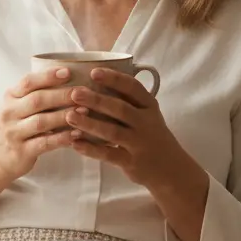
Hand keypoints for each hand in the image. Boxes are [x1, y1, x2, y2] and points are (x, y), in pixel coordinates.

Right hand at [0, 66, 79, 185]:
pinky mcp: (21, 152)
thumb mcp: (17, 107)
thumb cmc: (14, 127)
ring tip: (84, 111)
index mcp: (10, 98)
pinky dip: (61, 138)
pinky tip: (76, 134)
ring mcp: (14, 133)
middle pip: (37, 100)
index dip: (48, 76)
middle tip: (82, 93)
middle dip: (62, 95)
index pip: (28, 82)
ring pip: (41, 122)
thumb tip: (69, 78)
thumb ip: (35, 94)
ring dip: (64, 116)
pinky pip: (44, 143)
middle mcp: (9, 113)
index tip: (67, 72)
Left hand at [58, 67, 188, 189]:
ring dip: (90, 124)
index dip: (114, 79)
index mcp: (149, 106)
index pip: (133, 88)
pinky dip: (91, 149)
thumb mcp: (147, 114)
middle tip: (75, 93)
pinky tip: (75, 143)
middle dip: (96, 100)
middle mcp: (146, 123)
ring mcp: (140, 144)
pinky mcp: (132, 162)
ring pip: (112, 132)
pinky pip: (109, 155)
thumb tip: (95, 77)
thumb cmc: (151, 135)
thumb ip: (128, 100)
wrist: (171, 169)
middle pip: (120, 109)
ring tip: (69, 116)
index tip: (93, 72)